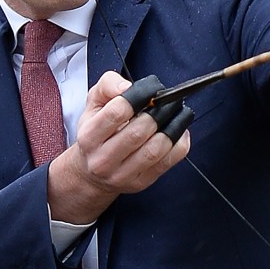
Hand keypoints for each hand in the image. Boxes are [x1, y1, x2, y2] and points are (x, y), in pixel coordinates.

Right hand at [47, 71, 190, 223]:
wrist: (91, 173)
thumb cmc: (96, 133)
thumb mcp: (93, 104)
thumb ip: (107, 86)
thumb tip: (127, 87)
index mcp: (89, 136)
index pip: (116, 113)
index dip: (140, 96)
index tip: (153, 89)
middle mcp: (103, 159)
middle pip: (138, 132)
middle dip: (160, 112)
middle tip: (171, 101)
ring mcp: (122, 174)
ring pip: (155, 150)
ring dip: (174, 128)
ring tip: (179, 114)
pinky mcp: (140, 182)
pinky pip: (167, 162)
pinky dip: (180, 144)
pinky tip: (180, 131)